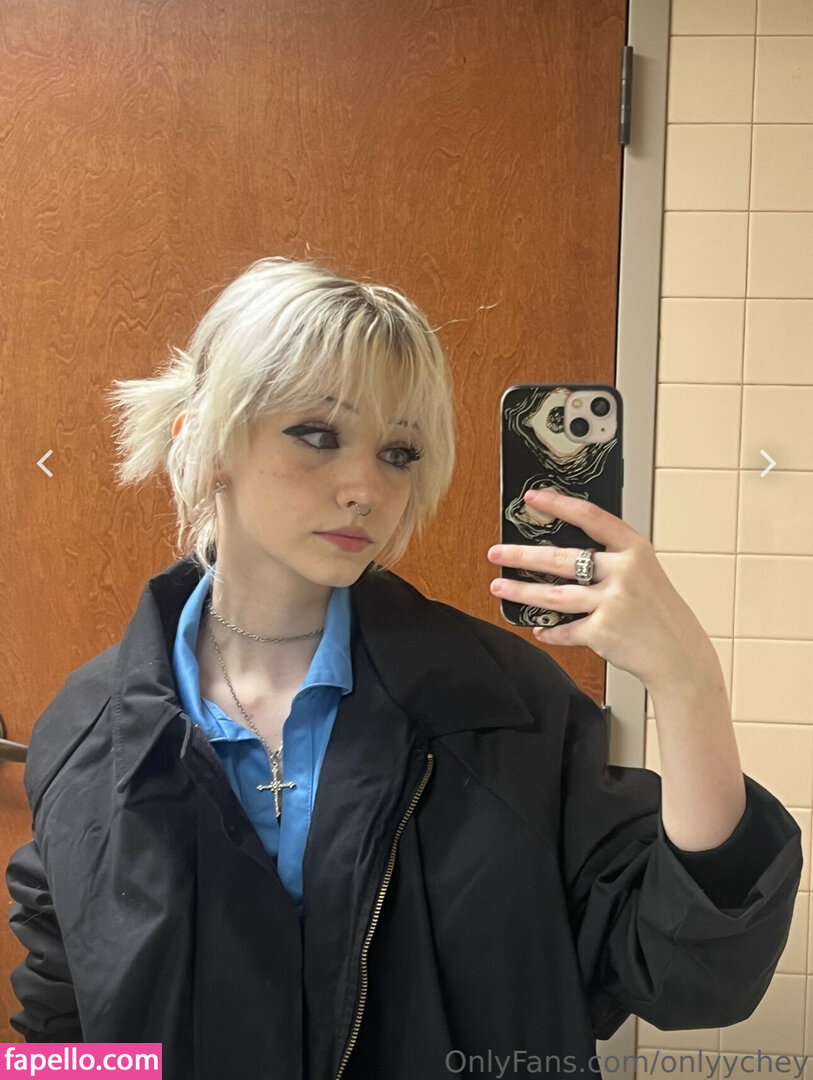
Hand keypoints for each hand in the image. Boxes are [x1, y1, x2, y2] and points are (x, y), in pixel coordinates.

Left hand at [486, 488, 718, 693]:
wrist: (680, 655)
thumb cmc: (659, 612)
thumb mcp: (645, 572)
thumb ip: (612, 559)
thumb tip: (562, 553)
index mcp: (634, 550)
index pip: (590, 517)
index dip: (558, 505)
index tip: (532, 498)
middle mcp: (623, 572)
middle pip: (560, 559)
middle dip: (521, 556)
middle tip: (497, 553)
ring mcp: (612, 602)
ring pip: (553, 595)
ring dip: (521, 592)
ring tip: (499, 587)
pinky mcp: (602, 632)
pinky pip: (565, 629)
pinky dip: (549, 630)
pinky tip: (538, 628)